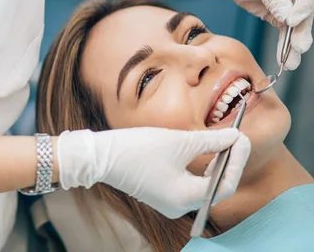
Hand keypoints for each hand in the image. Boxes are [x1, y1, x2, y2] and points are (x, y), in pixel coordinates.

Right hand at [57, 127, 250, 218]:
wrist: (101, 157)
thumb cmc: (136, 149)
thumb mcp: (178, 142)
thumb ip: (211, 140)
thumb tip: (234, 136)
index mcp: (186, 197)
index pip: (225, 183)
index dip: (237, 160)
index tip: (242, 137)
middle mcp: (180, 206)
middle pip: (216, 186)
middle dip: (228, 161)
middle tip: (235, 137)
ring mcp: (170, 202)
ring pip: (203, 185)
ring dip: (215, 164)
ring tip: (222, 142)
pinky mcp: (162, 195)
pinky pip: (189, 184)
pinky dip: (199, 169)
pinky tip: (203, 151)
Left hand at [178, 0, 313, 69]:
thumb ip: (276, 0)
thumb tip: (289, 19)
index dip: (304, 9)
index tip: (292, 20)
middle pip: (306, 14)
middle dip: (301, 31)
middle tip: (298, 46)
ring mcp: (291, 5)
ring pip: (296, 27)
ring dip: (293, 44)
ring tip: (291, 61)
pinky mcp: (279, 15)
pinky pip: (284, 32)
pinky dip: (283, 44)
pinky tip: (283, 57)